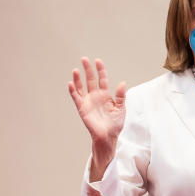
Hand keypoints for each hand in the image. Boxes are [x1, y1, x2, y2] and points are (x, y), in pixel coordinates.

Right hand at [68, 58, 126, 178]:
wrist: (108, 136)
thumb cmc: (115, 124)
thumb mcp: (121, 108)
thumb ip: (120, 96)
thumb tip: (123, 83)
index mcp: (106, 95)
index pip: (102, 79)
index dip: (100, 70)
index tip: (98, 61)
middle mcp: (95, 96)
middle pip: (91, 80)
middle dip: (88, 69)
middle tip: (84, 59)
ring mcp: (88, 102)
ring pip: (81, 87)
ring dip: (78, 78)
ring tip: (76, 69)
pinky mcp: (82, 108)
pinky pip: (76, 98)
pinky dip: (73, 91)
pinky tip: (71, 83)